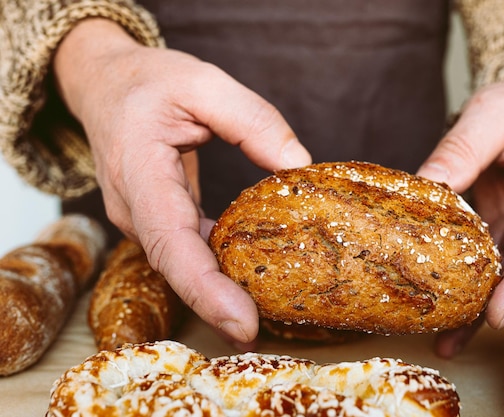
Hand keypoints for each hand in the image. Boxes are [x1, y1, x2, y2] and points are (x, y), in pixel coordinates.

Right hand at [53, 19, 311, 345]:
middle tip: (262, 333)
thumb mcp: (203, 82)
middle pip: (175, 269)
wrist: (106, 86)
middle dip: (216, 307)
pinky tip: (247, 282)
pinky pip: (186, 253)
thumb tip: (297, 166)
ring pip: (180, 267)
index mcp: (140, 172)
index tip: (243, 321)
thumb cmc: (148, 83)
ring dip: (217, 296)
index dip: (205, 288)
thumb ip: (252, 119)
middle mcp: (135, 208)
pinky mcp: (158, 220)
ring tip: (262, 319)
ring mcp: (143, 219)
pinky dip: (215, 272)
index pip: (170, 241)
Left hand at [417, 75, 503, 357]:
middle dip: (500, 304)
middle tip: (458, 333)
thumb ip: (463, 147)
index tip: (499, 311)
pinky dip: (476, 294)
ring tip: (446, 340)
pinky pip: (497, 267)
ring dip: (483, 310)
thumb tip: (427, 187)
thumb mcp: (492, 111)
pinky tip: (450, 320)